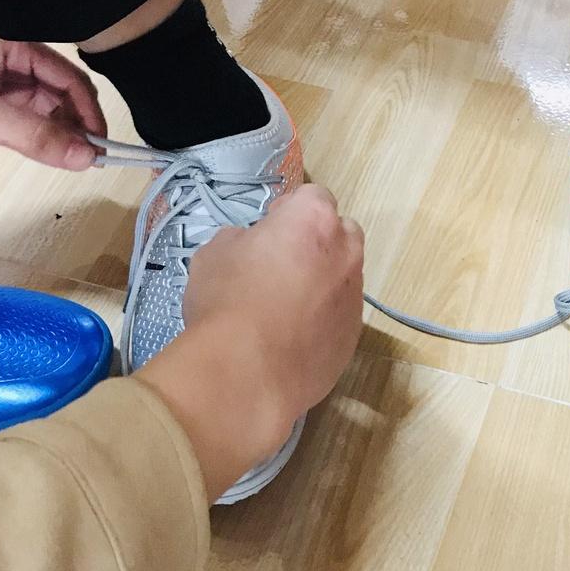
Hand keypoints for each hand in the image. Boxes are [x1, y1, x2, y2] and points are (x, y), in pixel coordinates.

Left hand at [0, 20, 105, 169]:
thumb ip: (35, 136)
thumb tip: (87, 158)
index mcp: (12, 46)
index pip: (69, 77)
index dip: (89, 111)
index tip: (101, 147)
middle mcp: (10, 60)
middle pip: (61, 92)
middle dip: (76, 124)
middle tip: (89, 158)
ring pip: (45, 108)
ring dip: (59, 133)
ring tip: (67, 158)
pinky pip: (25, 118)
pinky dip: (39, 136)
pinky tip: (45, 151)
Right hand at [139, 185, 364, 501]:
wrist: (246, 373)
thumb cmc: (227, 301)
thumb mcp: (214, 253)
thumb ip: (241, 240)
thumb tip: (251, 247)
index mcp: (314, 220)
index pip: (312, 197)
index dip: (288, 211)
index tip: (268, 230)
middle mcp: (346, 253)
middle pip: (340, 234)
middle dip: (317, 242)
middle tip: (280, 264)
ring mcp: (355, 297)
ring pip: (343, 278)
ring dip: (322, 283)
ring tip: (284, 308)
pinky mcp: (354, 337)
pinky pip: (339, 317)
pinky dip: (322, 321)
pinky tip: (290, 339)